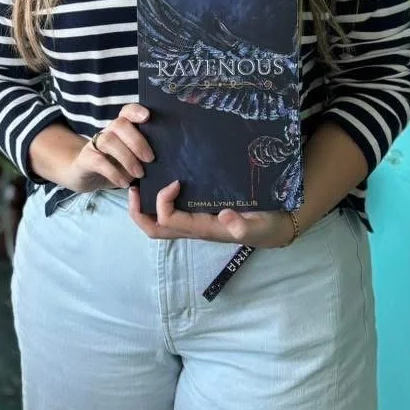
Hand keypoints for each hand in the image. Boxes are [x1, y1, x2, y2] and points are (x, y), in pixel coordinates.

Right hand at [58, 103, 154, 192]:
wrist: (86, 175)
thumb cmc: (116, 165)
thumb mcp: (133, 158)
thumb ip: (145, 154)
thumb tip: (165, 159)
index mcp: (122, 128)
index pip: (127, 111)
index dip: (136, 111)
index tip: (147, 116)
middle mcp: (108, 131)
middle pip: (120, 124)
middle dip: (137, 141)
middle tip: (150, 159)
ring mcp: (95, 144)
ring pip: (109, 140)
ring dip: (127, 158)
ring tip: (139, 174)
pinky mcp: (86, 159)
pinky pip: (99, 161)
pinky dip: (114, 173)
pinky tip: (124, 182)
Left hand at [129, 180, 295, 247]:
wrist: (276, 226)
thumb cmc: (266, 225)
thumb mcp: (259, 225)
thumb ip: (243, 225)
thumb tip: (225, 215)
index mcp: (202, 228)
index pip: (168, 219)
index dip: (162, 200)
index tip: (176, 180)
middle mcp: (193, 228)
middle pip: (154, 228)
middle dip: (137, 211)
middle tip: (133, 188)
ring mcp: (194, 223)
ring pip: (159, 223)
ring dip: (144, 207)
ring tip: (140, 184)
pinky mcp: (199, 215)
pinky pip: (171, 214)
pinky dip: (158, 202)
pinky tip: (162, 182)